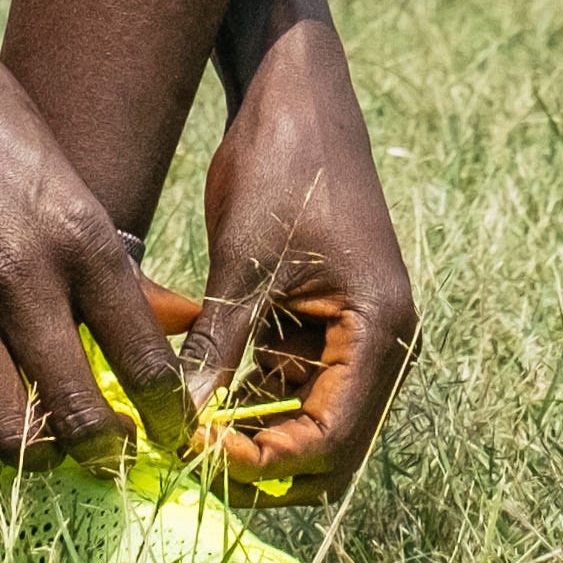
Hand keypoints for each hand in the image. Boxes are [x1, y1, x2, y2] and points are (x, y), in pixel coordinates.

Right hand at [0, 1, 188, 461]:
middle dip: (104, 451)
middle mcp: (24, 280)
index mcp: (80, 236)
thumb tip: (159, 315)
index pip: (143, 356)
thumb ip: (101, 250)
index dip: (165, 412)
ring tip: (41, 437)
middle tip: (108, 454)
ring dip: (32, 447)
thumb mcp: (60, 169)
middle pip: (79, 416)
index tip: (172, 434)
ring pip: (8, 431)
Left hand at [182, 18, 414, 498]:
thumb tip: (183, 424)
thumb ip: (220, 347)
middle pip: (329, 450)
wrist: (294, 97)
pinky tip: (194, 396)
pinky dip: (247, 401)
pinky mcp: (324, 324)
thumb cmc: (282, 166)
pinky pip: (289, 387)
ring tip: (182, 431)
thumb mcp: (245, 262)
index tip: (197, 453)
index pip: (331, 441)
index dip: (265, 462)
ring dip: (252, 437)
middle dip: (263, 464)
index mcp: (380, 330)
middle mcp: (380, 344)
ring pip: (306, 425)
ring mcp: (354, 336)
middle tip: (188, 457)